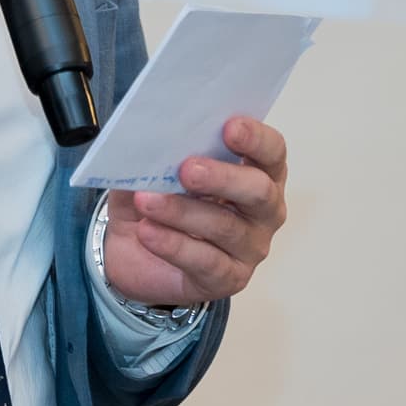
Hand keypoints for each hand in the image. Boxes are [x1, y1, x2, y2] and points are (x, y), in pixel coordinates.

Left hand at [104, 115, 287, 305]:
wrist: (134, 253)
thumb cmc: (158, 201)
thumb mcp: (152, 171)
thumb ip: (160, 154)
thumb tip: (152, 139)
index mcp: (258, 172)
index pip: (272, 152)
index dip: (256, 139)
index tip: (229, 127)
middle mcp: (264, 210)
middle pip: (258, 191)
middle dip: (223, 177)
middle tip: (188, 168)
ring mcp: (251, 247)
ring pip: (226, 227)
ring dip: (183, 211)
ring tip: (147, 201)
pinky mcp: (229, 279)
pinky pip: (205, 261)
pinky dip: (173, 244)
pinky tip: (148, 232)